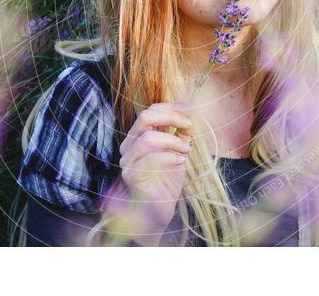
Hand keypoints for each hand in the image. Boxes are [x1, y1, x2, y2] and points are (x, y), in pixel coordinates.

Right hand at [115, 102, 193, 241]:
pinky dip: (169, 157)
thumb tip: (190, 116)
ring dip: (172, 140)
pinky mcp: (132, 176)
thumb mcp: (177, 153)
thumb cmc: (165, 182)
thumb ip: (180, 135)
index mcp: (138, 137)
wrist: (156, 212)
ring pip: (148, 137)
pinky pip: (150, 159)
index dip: (171, 107)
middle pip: (145, 117)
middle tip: (189, 124)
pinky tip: (180, 161)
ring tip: (186, 149)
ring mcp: (129, 161)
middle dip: (171, 117)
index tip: (190, 109)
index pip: (151, 111)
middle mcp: (130, 146)